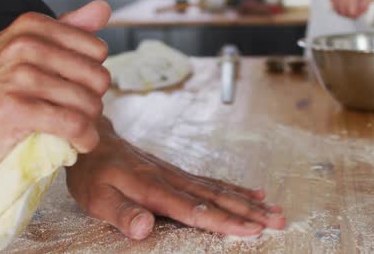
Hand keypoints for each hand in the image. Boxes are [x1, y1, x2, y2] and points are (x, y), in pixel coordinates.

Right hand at [0, 1, 111, 171]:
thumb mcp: (23, 48)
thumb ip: (67, 29)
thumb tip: (102, 7)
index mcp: (31, 28)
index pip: (97, 50)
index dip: (93, 73)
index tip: (78, 87)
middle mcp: (25, 47)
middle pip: (97, 77)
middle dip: (95, 100)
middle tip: (79, 113)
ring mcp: (19, 78)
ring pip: (88, 103)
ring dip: (90, 124)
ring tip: (78, 130)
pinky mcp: (16, 110)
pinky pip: (73, 124)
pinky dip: (84, 138)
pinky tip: (79, 143)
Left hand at [66, 118, 285, 239]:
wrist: (96, 143)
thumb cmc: (94, 175)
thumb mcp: (97, 198)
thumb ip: (122, 213)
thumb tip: (146, 228)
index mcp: (155, 189)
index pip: (196, 210)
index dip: (225, 221)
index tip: (252, 230)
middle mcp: (174, 181)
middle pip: (218, 197)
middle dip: (250, 211)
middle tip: (279, 220)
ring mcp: (180, 175)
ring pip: (221, 189)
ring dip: (249, 201)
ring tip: (276, 209)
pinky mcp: (180, 174)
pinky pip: (213, 181)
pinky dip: (236, 187)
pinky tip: (254, 192)